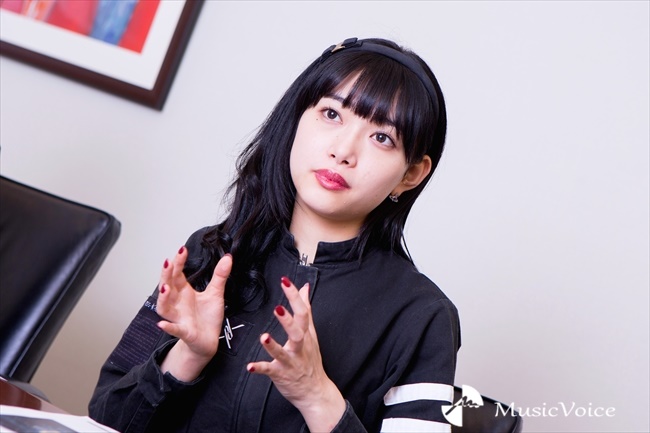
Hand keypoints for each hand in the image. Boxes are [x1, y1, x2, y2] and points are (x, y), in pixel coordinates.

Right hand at [156, 247, 231, 380]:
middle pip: (167, 287)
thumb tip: (227, 257)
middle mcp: (177, 304)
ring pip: (165, 308)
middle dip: (166, 275)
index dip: (178, 262)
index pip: (177, 274)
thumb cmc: (208, 317)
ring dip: (163, 299)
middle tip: (168, 262)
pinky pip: (174, 329)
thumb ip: (219, 276)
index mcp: (184, 292)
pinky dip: (168, 327)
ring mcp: (179, 318)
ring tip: (165, 288)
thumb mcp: (216, 293)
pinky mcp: (184, 332)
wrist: (208, 341)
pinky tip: (162, 324)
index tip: (182, 249)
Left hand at [247, 277, 345, 431]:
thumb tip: (305, 288)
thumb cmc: (311, 360)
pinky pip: (270, 371)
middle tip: (277, 308)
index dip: (294, 296)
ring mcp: (291, 362)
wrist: (315, 391)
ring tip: (264, 336)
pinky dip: (260, 368)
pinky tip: (250, 366)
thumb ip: (306, 309)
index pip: (303, 312)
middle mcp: (299, 348)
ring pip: (283, 353)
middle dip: (288, 320)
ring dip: (273, 346)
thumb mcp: (312, 334)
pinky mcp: (281, 375)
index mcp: (306, 335)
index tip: (285, 281)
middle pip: (297, 332)